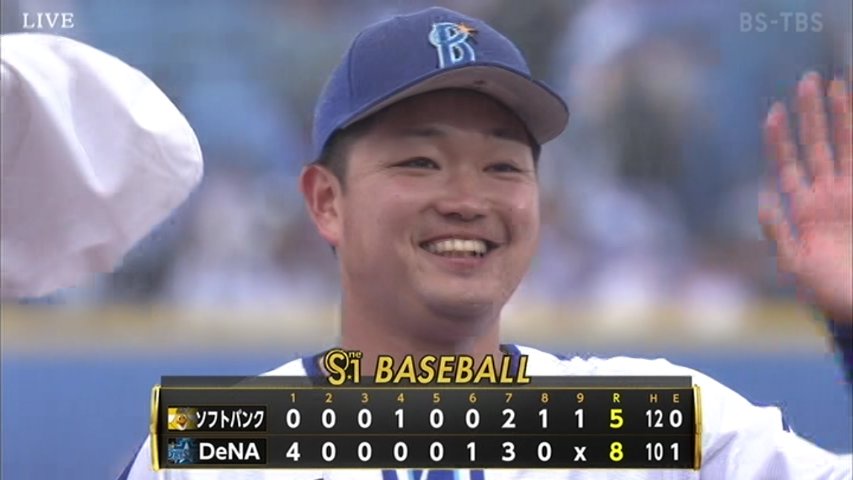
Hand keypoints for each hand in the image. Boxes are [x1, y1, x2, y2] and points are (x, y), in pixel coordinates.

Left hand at [760, 72, 851, 323]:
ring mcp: (849, 196)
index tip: (775, 111)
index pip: (788, 164)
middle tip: (807, 79)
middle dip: (812, 113)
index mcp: (802, 209)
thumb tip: (762, 200)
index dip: (780, 139)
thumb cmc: (826, 293)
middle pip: (817, 145)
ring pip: (845, 146)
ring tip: (836, 83)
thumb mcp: (794, 265)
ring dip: (841, 116)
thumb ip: (778, 231)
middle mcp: (826, 196)